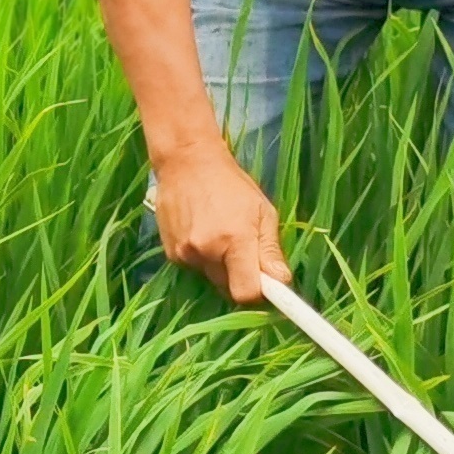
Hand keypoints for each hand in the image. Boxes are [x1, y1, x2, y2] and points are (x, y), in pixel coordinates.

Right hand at [152, 143, 287, 303]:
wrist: (186, 160)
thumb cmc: (231, 183)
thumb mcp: (262, 210)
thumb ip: (270, 249)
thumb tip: (282, 281)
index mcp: (235, 239)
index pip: (246, 292)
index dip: (259, 293)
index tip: (266, 286)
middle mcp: (207, 251)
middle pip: (229, 288)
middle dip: (240, 276)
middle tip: (242, 250)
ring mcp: (185, 253)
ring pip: (211, 277)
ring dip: (219, 265)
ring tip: (218, 232)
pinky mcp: (170, 253)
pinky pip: (194, 268)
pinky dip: (201, 257)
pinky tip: (201, 231)